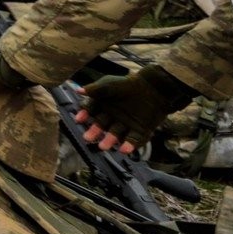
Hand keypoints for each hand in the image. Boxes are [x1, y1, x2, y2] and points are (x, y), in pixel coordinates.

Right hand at [76, 66, 196, 154]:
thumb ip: (95, 88)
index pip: (91, 112)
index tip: (79, 119)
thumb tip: (78, 90)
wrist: (154, 89)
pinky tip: (124, 149)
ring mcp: (125, 124)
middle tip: (88, 138)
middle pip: (101, 126)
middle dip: (94, 132)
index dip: (85, 116)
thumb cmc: (130, 84)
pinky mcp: (139, 131)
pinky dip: (129, 145)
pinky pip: (133, 140)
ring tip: (104, 146)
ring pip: (115, 135)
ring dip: (109, 141)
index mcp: (103, 105)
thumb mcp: (110, 84)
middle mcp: (112, 116)